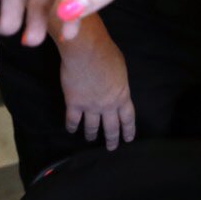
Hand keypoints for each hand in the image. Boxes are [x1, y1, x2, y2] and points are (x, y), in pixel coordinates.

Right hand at [59, 22, 135, 151]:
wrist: (86, 51)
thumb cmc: (107, 54)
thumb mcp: (121, 70)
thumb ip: (119, 83)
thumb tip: (116, 89)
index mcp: (122, 95)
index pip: (128, 117)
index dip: (128, 129)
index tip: (128, 139)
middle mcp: (108, 104)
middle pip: (111, 126)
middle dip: (112, 138)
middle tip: (112, 148)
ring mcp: (90, 105)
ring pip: (92, 126)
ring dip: (92, 134)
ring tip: (91, 139)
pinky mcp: (73, 103)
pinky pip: (73, 119)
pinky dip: (72, 126)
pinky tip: (72, 130)